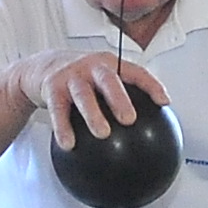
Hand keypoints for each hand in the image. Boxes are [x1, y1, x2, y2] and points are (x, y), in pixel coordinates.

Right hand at [35, 43, 169, 143]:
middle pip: (108, 80)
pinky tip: (68, 143)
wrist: (44, 66)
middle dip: (119, 98)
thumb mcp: (101, 79)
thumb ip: (122, 97)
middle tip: (129, 119)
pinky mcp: (52, 88)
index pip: (135, 71)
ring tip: (103, 133)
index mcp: (110, 65)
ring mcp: (71, 76)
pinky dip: (63, 127)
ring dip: (93, 114)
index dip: (151, 85)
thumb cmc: (82, 77)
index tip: (164, 102)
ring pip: (83, 95)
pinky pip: (58, 110)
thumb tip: (150, 128)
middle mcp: (91, 67)